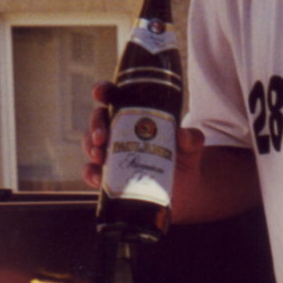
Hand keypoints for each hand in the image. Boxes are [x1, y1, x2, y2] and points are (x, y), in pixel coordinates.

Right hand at [83, 81, 204, 192]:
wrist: (183, 190)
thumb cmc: (184, 160)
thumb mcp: (191, 148)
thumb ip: (192, 139)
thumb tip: (184, 135)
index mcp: (136, 115)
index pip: (114, 97)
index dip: (103, 91)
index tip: (99, 94)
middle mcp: (119, 130)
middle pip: (98, 119)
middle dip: (95, 126)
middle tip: (102, 138)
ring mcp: (112, 152)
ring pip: (91, 143)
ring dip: (90, 148)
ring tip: (99, 157)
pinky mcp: (109, 174)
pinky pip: (91, 171)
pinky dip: (91, 174)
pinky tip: (98, 179)